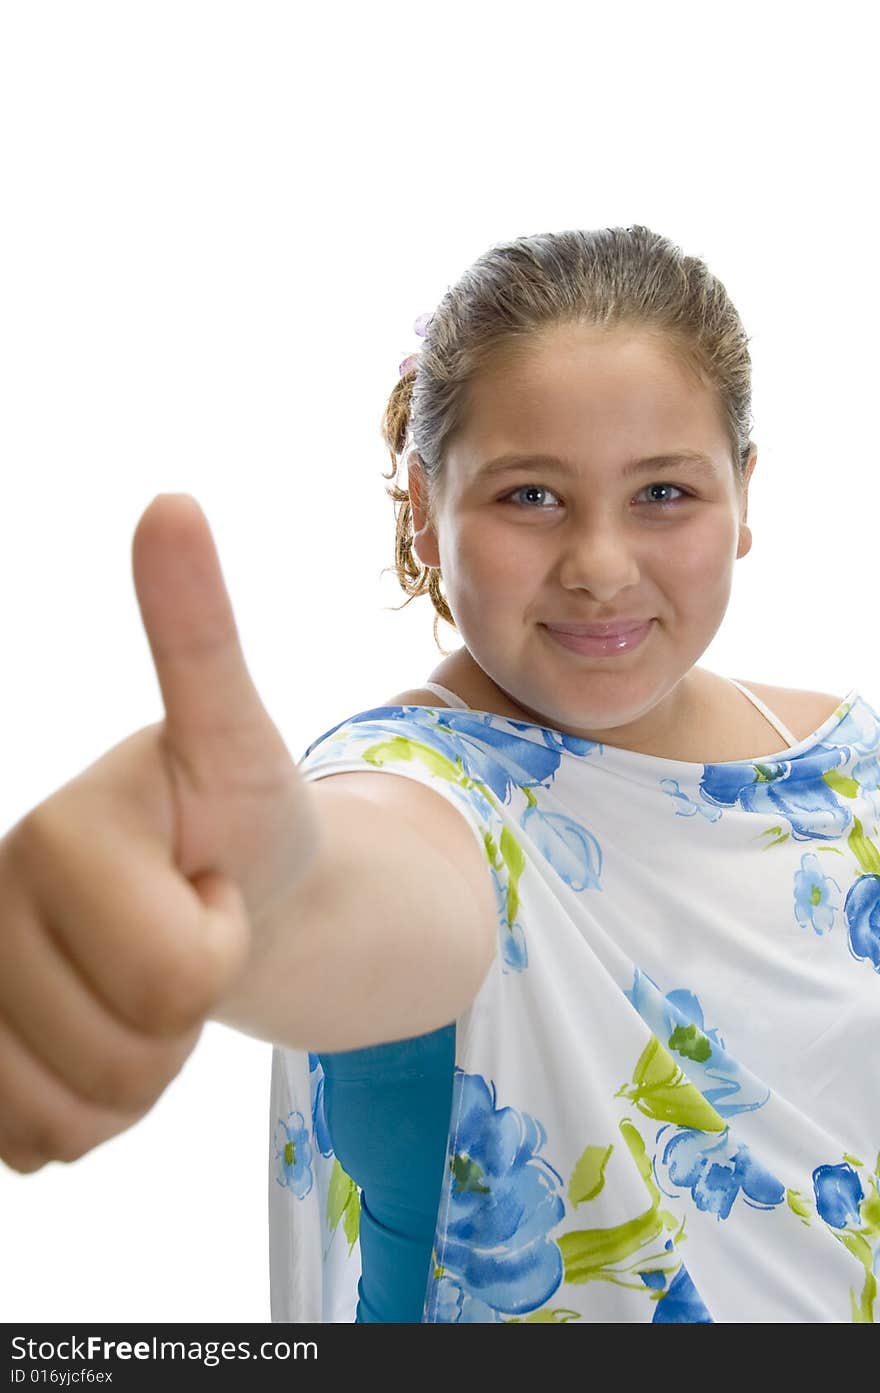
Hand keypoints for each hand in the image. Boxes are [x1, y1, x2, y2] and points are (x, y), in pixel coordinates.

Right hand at [0, 494, 320, 1172]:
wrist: (219, 899)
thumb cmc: (240, 817)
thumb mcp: (238, 733)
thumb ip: (197, 636)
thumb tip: (170, 502)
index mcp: (45, 837)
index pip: (174, 973)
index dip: (216, 941)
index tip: (202, 883)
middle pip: (124, 1054)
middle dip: (184, 1015)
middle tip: (182, 938)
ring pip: (75, 1116)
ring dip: (143, 1076)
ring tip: (147, 994)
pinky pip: (34, 1143)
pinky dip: (93, 1116)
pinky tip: (98, 1042)